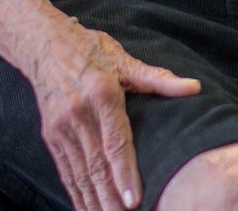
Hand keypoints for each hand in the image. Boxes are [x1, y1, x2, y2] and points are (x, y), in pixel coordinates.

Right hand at [29, 16, 201, 210]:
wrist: (44, 44)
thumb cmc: (90, 50)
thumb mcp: (124, 59)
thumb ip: (157, 79)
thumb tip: (193, 87)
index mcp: (102, 93)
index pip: (116, 142)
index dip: (125, 173)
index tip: (134, 200)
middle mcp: (78, 113)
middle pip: (96, 165)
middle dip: (111, 198)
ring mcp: (61, 127)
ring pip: (80, 173)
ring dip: (94, 201)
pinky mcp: (51, 135)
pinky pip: (66, 171)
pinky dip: (76, 193)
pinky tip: (87, 209)